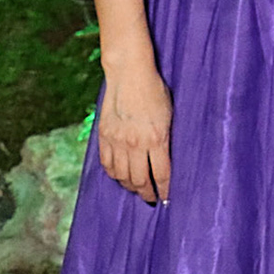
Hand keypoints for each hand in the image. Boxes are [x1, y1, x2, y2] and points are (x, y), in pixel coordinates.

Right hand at [97, 61, 171, 204]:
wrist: (129, 74)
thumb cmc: (154, 91)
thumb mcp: (169, 115)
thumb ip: (165, 138)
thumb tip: (166, 159)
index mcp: (156, 138)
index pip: (161, 174)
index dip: (164, 189)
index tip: (167, 198)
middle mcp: (135, 143)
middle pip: (139, 180)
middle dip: (146, 193)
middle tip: (151, 199)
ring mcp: (117, 141)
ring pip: (122, 176)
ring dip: (130, 186)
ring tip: (137, 189)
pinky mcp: (104, 136)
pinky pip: (107, 165)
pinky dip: (114, 175)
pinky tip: (120, 177)